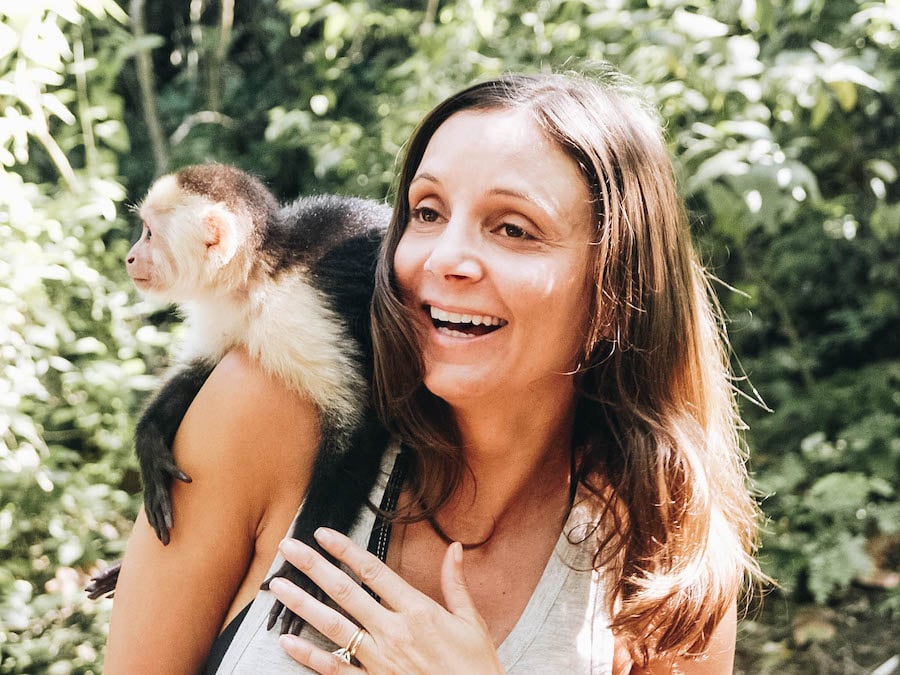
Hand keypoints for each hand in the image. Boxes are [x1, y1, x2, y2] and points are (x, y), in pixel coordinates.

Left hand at [269, 527, 504, 673]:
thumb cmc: (476, 667)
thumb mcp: (472, 622)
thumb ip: (455, 583)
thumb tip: (454, 549)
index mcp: (418, 611)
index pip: (374, 571)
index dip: (345, 550)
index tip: (323, 534)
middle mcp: (394, 631)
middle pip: (345, 592)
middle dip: (314, 567)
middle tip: (288, 548)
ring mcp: (380, 660)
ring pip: (333, 627)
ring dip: (303, 605)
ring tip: (278, 587)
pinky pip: (335, 669)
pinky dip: (309, 656)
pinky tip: (288, 643)